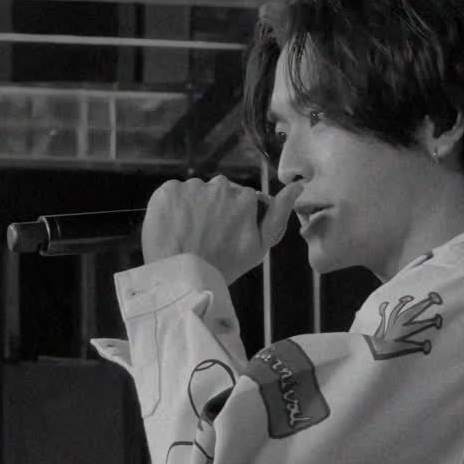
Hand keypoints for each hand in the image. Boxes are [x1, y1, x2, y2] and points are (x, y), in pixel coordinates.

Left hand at [141, 174, 303, 283]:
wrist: (182, 278)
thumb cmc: (224, 266)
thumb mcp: (260, 247)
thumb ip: (278, 215)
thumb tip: (297, 187)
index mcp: (245, 197)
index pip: (241, 200)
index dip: (234, 219)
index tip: (227, 236)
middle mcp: (221, 185)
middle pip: (219, 193)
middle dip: (215, 210)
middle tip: (208, 238)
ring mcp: (192, 186)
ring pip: (196, 193)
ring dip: (194, 209)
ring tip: (190, 235)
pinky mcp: (167, 190)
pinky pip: (174, 194)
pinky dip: (174, 208)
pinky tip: (174, 228)